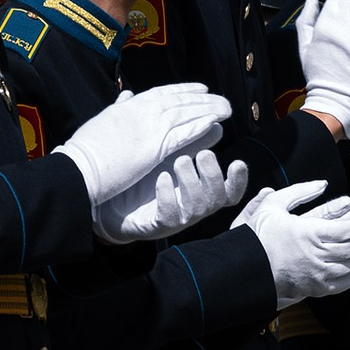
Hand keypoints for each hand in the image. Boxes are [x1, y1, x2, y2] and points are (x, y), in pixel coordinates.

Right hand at [58, 84, 232, 214]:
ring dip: (208, 109)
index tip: (201, 88)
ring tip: (226, 109)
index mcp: (127, 107)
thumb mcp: (102, 121)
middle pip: (177, 100)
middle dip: (202, 98)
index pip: (161, 93)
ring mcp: (147, 127)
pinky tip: (215, 124)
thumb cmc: (86, 149)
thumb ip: (119, 108)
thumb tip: (127, 95)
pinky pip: (183, 133)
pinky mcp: (154, 146)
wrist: (79, 166)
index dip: (183, 89)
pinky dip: (200, 126)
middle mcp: (139, 111)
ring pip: (185, 113)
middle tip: (221, 99)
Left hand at [96, 146, 248, 242]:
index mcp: (200, 191)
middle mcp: (194, 206)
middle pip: (218, 198)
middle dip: (213, 175)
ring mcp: (178, 217)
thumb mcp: (171, 157)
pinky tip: (161, 178)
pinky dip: (168, 195)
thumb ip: (192, 143)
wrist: (111, 201)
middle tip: (203, 154)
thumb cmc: (144, 178)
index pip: (230, 192)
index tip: (237, 163)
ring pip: (198, 206)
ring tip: (180, 161)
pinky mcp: (159, 224)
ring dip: (192, 181)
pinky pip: (170, 215)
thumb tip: (214, 124)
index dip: (238, 181)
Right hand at [234, 178, 349, 307]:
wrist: (248, 269)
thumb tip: (322, 183)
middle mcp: (319, 255)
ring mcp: (321, 274)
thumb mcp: (272, 206)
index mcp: (310, 233)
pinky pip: (348, 281)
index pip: (349, 229)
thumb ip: (298, 192)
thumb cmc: (258, 236)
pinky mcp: (320, 289)